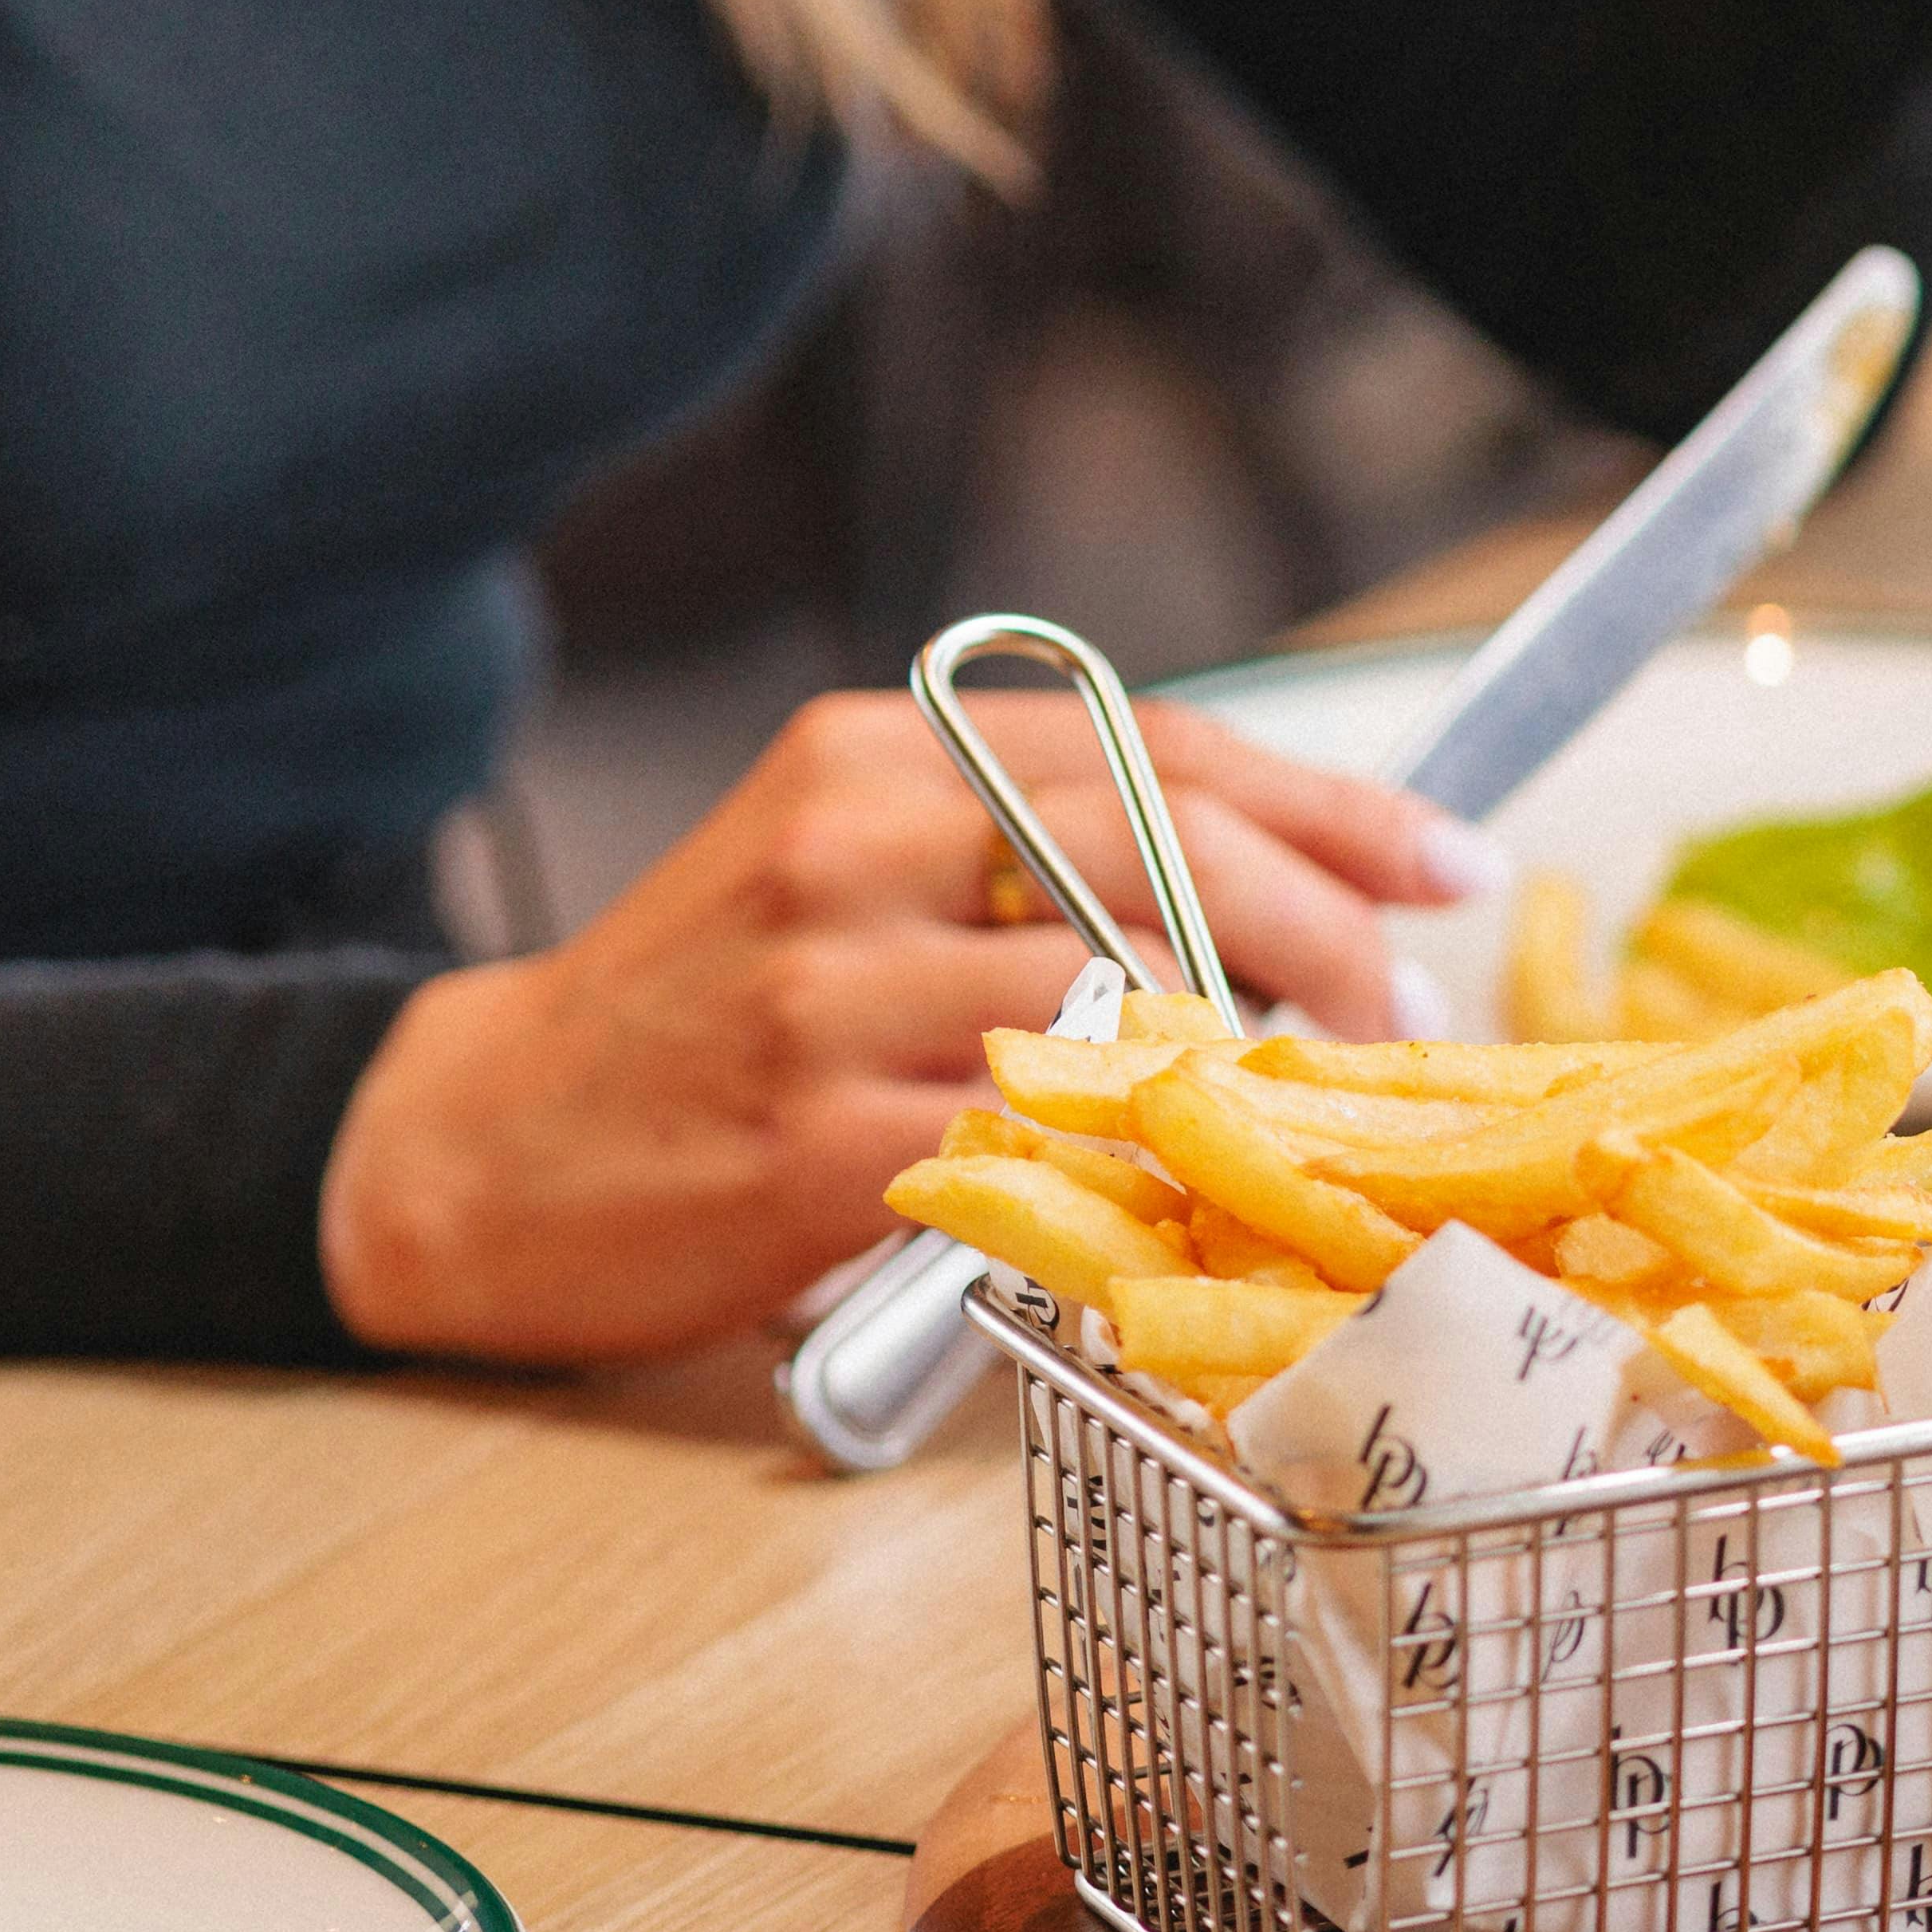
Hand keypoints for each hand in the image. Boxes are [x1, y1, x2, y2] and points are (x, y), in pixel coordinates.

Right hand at [320, 690, 1497, 1365]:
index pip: (1158, 750)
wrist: (484, 1147)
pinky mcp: (821, 1141)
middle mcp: (852, 847)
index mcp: (873, 754)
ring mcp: (832, 995)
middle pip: (1173, 853)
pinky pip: (1045, 1141)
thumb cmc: (707, 1013)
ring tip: (1306, 1101)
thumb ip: (1030, 852)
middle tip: (1405, 1008)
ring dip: (1255, 1057)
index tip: (1447, 863)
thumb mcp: (849, 870)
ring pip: (1127, 1000)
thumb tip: (1282, 884)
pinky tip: (1187, 1180)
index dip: (1333, 808)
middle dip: (1331, 930)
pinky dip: (1144, 1159)